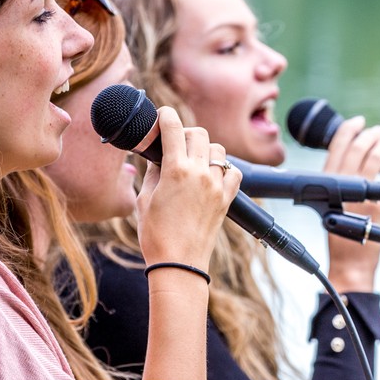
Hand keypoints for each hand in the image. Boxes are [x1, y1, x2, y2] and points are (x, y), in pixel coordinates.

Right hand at [135, 105, 241, 267]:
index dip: (165, 116)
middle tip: (175, 145)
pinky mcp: (226, 199)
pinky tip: (212, 176)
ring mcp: (216, 186)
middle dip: (185, 132)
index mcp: (175, 170)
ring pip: (218, 149)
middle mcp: (200, 173)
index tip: (161, 117)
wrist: (179, 264)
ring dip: (205, 149)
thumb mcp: (145, 198)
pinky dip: (224, 169)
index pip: (173, 127)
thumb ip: (152, 171)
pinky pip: (234, 172)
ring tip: (193, 162)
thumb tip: (156, 155)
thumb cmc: (156, 234)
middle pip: (198, 133)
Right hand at [321, 115, 379, 290]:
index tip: (358, 121)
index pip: (336, 148)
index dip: (348, 130)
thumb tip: (348, 165)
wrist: (348, 265)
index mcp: (327, 185)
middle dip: (370, 135)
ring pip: (375, 160)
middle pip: (358, 150)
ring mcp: (362, 197)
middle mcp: (343, 188)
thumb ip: (335, 186)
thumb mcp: (328, 207)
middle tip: (377, 130)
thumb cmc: (339, 237)